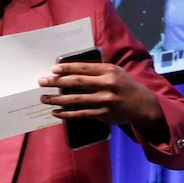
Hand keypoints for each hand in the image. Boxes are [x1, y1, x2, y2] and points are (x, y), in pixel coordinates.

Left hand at [40, 59, 164, 131]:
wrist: (141, 105)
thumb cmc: (124, 85)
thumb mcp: (115, 72)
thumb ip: (97, 70)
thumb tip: (70, 71)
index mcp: (109, 71)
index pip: (84, 68)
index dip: (67, 68)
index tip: (53, 69)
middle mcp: (107, 85)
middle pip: (77, 82)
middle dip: (57, 82)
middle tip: (41, 82)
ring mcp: (105, 101)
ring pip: (77, 99)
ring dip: (58, 99)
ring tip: (44, 98)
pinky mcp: (103, 114)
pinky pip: (81, 114)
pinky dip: (67, 113)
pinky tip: (56, 112)